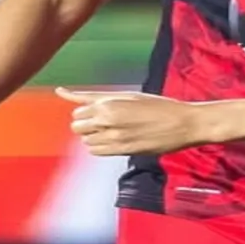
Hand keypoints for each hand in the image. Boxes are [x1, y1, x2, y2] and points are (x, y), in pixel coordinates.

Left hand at [57, 88, 208, 156]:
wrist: (184, 124)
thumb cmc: (159, 106)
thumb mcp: (129, 95)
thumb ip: (95, 96)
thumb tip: (61, 91)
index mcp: (109, 104)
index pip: (78, 111)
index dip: (89, 111)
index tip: (101, 111)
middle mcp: (107, 121)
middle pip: (77, 127)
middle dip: (88, 124)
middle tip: (109, 120)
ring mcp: (114, 138)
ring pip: (85, 140)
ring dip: (94, 135)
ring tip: (116, 129)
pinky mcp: (121, 152)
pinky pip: (96, 151)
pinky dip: (100, 146)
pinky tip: (117, 139)